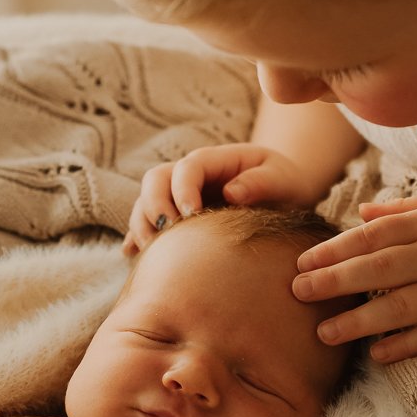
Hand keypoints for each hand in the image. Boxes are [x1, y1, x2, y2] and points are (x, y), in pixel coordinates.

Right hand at [124, 144, 317, 252]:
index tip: (190, 216)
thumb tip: (231, 193)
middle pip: (155, 180)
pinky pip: (146, 224)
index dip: (182, 189)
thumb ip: (261, 182)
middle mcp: (189, 176)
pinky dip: (136, 238)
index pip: (187, 167)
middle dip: (154, 206)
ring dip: (143, 225)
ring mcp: (177, 196)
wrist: (283, 196)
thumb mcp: (282, 178)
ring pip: (144, 202)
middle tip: (166, 236)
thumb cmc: (284, 184)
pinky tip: (132, 255)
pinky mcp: (174, 218)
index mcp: (215, 161)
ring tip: (153, 254)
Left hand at [291, 192, 416, 359]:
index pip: (371, 237)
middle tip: (297, 294)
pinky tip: (376, 354)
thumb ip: (403, 210)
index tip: (302, 263)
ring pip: (398, 309)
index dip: (333, 250)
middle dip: (333, 282)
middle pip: (376, 271)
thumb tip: (360, 215)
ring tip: (325, 333)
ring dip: (358, 322)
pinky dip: (403, 346)